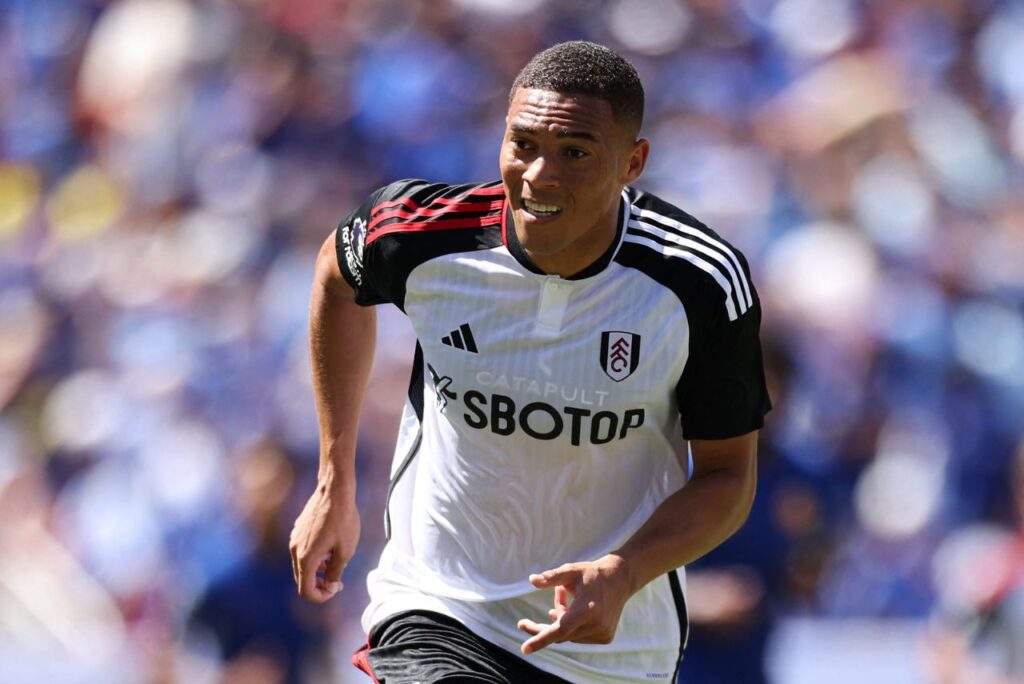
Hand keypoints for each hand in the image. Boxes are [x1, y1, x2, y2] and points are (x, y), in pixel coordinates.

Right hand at [289, 481, 359, 602]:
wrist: (334, 491)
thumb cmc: (343, 520)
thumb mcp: (346, 550)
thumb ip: (336, 572)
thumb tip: (330, 587)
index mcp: (306, 559)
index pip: (306, 591)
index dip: (321, 597)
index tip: (335, 590)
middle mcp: (295, 550)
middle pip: (302, 579)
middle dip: (319, 585)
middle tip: (339, 581)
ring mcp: (294, 539)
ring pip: (303, 565)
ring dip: (318, 570)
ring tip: (337, 560)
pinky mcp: (297, 530)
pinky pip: (304, 551)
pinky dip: (315, 556)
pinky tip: (331, 546)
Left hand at [517, 554, 636, 654]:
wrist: (620, 579)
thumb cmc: (592, 573)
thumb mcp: (571, 571)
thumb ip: (551, 577)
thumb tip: (532, 580)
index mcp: (586, 609)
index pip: (560, 629)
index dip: (541, 639)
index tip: (525, 649)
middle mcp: (596, 625)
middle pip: (560, 634)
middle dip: (541, 629)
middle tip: (522, 623)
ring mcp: (602, 633)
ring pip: (569, 634)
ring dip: (560, 618)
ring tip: (561, 594)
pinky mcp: (605, 637)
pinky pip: (578, 635)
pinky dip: (570, 624)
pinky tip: (569, 608)